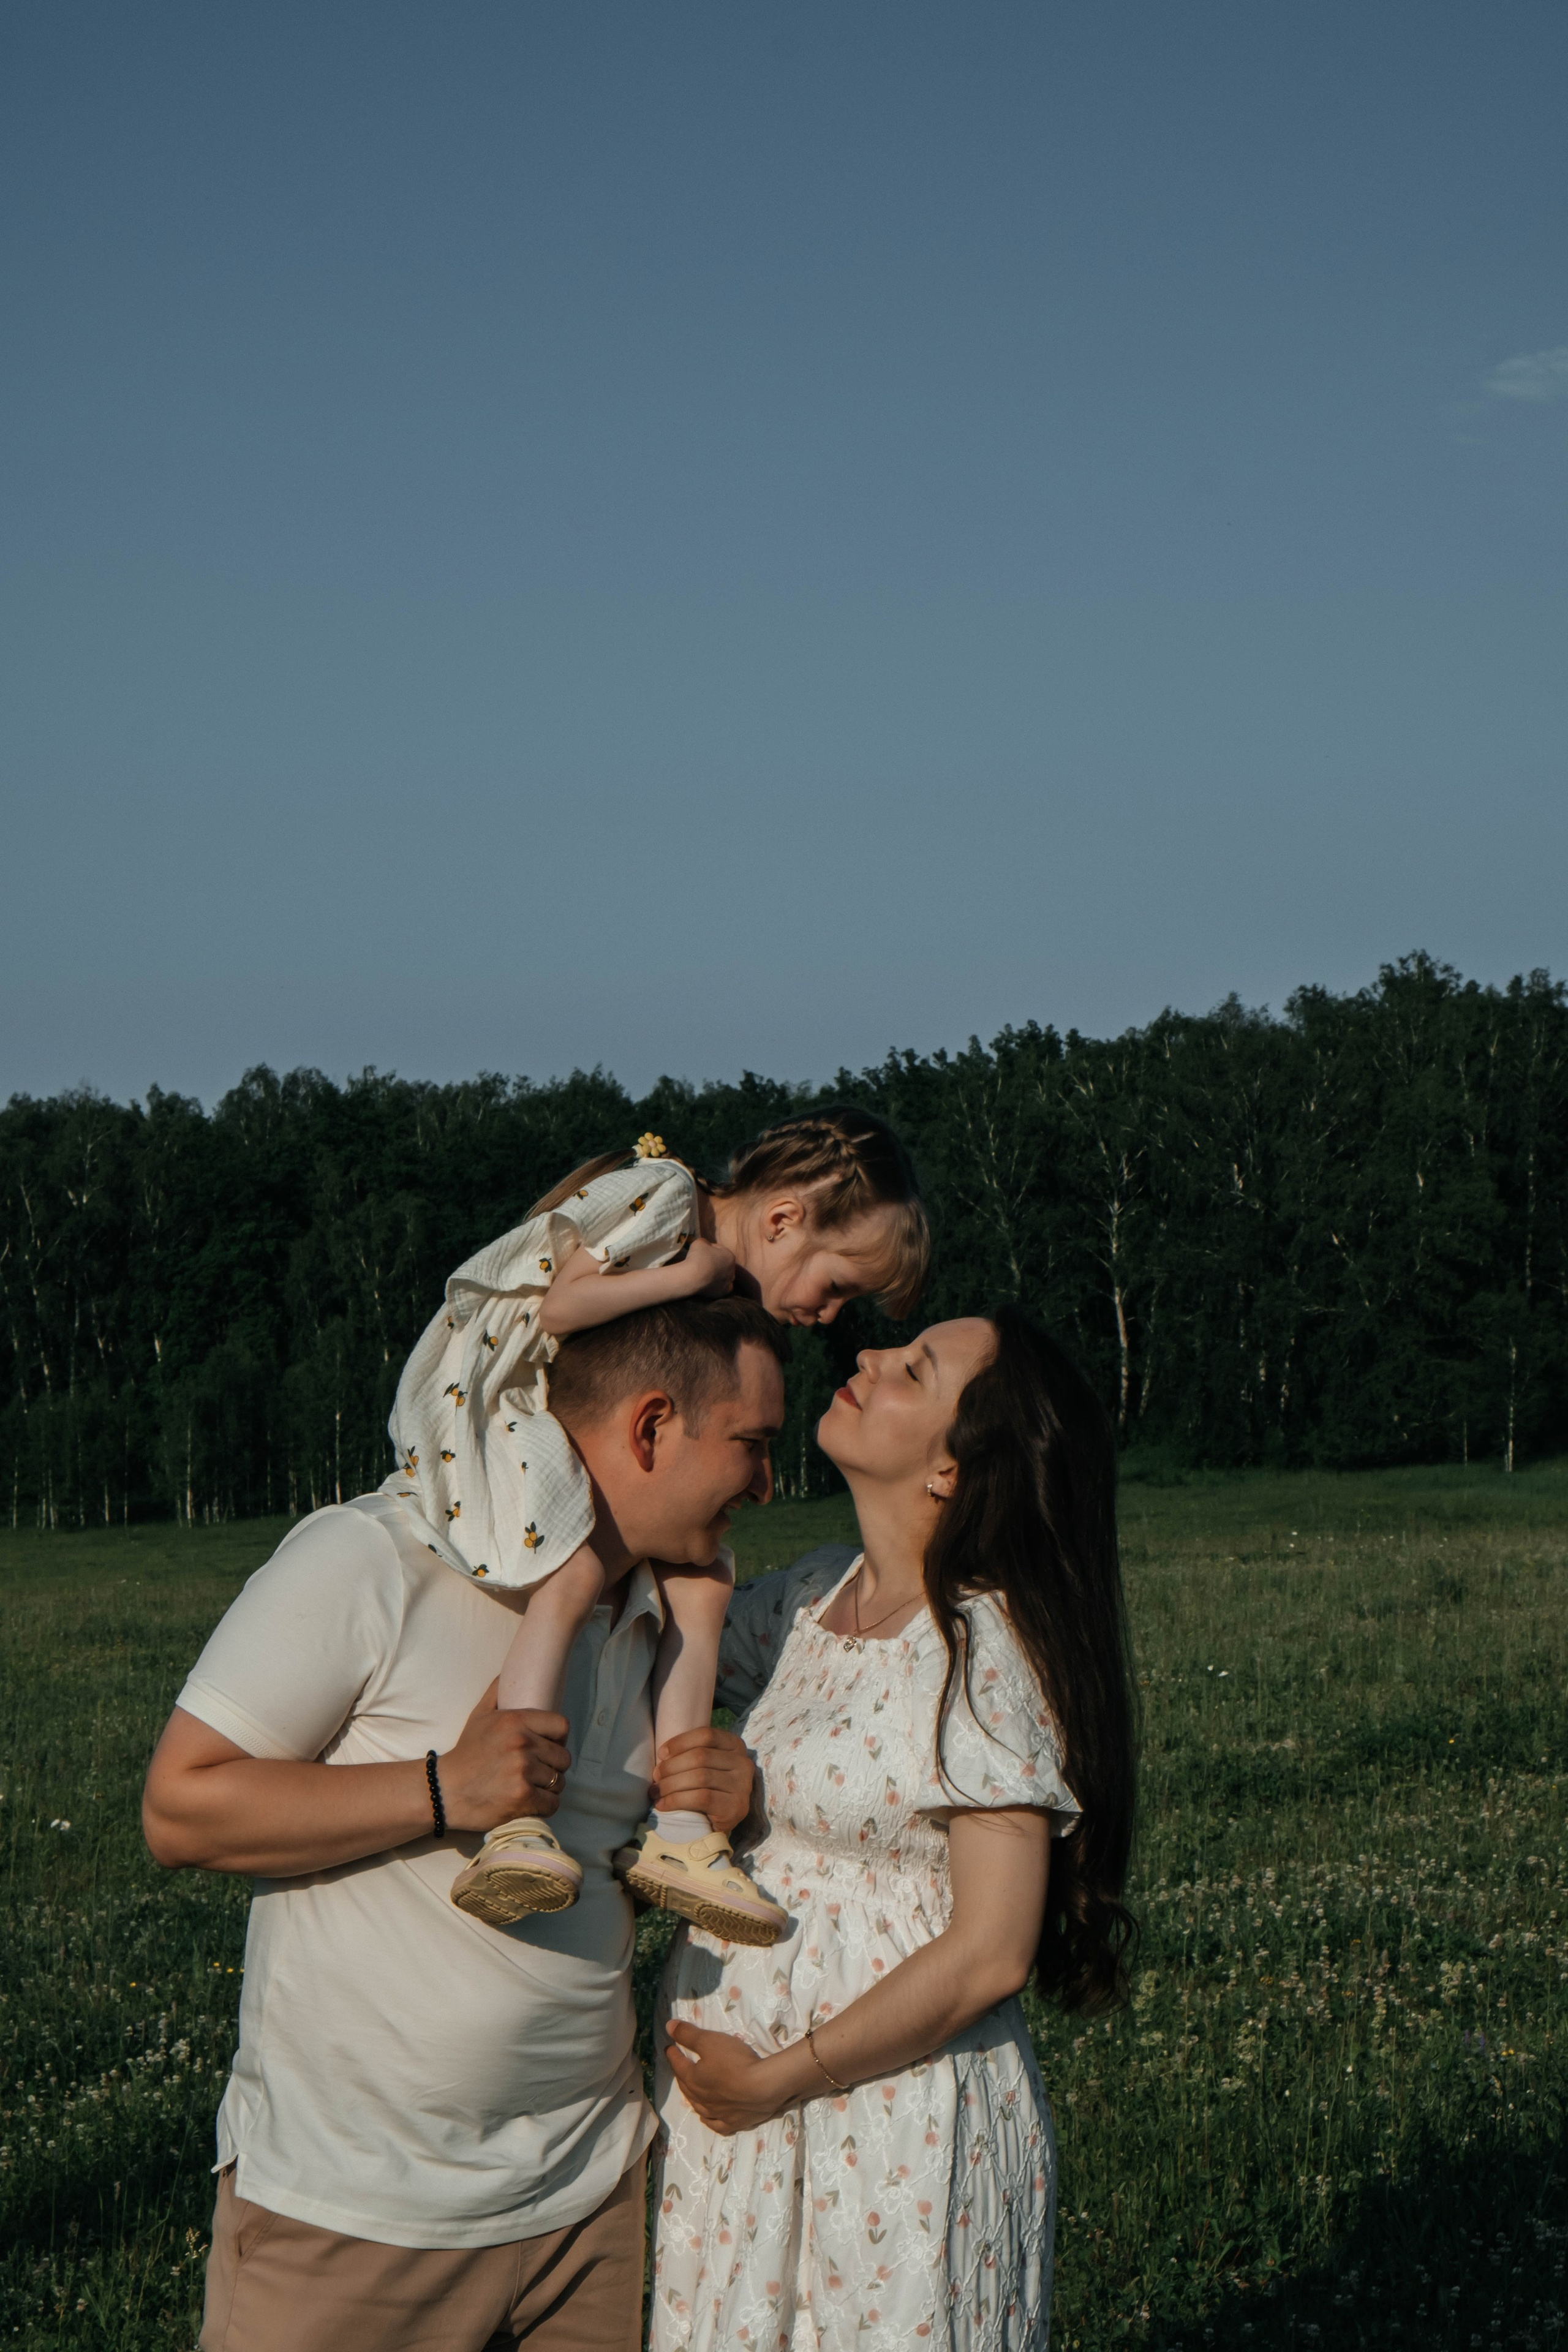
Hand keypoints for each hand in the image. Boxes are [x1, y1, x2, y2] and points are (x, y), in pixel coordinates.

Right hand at [438, 1680, 572, 1831]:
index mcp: (515, 1721)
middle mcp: (522, 1744)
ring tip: (535, 1786)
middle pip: (563, 1757)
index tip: (550, 1746)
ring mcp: (522, 1772)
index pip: (562, 1726)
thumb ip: (496, 1692)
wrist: (444, 1790)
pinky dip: (546, 1805)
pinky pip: (552, 1803)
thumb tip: (507, 1672)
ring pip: (559, 1781)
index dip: (559, 1739)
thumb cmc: (465, 1753)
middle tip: (539, 1771)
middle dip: (554, 1766)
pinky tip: (533, 1802)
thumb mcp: (478, 1716)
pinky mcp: (522, 1798)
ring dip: (550, 1787)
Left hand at [651, 1726, 754, 1835]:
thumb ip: (689, 1754)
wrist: (719, 1822)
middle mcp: (744, 1763)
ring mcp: (742, 1786)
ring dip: (670, 1785)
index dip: (680, 1742)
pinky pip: (701, 1798)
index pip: (707, 1735)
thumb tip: (662, 1756)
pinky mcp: (735, 1807)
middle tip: (655, 1777)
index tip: (661, 1754)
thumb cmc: (706, 1788)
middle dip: (671, 1767)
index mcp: (736, 1746)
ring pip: (699, 1777)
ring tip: (656, 1791)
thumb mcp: (703, 1764)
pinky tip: (663, 1805)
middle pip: (700, 1756)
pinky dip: (676, 1800)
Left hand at [665, 2020, 787, 2133]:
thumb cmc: (735, 2061)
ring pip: (698, 2106)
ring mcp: (717, 2114)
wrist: (762, 2088)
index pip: (678, 2065)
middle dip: (681, 2074)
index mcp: (693, 2080)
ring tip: (690, 2088)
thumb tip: (668, 2027)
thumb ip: (688, 2034)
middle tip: (679, 2065)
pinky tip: (707, 2116)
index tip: (669, 2047)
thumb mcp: (710, 2040)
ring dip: (692, 2096)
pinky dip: (708, 2119)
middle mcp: (701, 2099)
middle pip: (687, 2086)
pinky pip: (715, 2124)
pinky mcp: (732, 2123)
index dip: (673, 2054)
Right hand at [670, 1238, 735, 1300]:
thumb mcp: (700, 1242)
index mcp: (730, 1256)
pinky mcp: (723, 1292)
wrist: (693, 1277)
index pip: (720, 1250)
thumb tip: (706, 1246)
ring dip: (719, 1274)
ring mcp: (728, 1282)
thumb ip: (706, 1242)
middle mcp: (732, 1269)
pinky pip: (723, 1288)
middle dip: (716, 1262)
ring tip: (707, 1274)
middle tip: (704, 1262)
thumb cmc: (697, 1257)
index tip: (702, 1251)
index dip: (711, 1249)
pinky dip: (718, 1286)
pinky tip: (711, 1284)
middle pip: (724, 1264)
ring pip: (725, 1276)